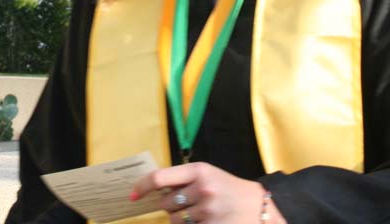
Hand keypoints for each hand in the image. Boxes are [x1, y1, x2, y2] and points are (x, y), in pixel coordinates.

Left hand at [129, 162, 286, 223]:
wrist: (257, 206)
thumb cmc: (228, 188)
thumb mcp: (207, 175)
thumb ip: (183, 179)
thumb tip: (153, 189)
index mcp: (199, 170)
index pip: (160, 178)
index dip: (142, 187)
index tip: (133, 195)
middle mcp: (202, 188)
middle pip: (166, 203)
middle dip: (170, 206)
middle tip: (185, 203)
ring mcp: (207, 210)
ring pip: (175, 220)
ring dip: (180, 219)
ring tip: (198, 213)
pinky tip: (204, 220)